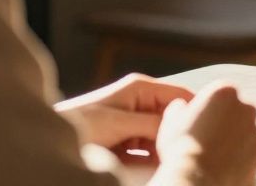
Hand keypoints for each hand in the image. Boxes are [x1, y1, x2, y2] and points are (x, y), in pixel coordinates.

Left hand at [54, 73, 194, 163]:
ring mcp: (134, 122)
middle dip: (179, 133)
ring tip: (169, 159)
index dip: (196, 111)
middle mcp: (140, 101)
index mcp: (140, 88)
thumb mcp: (119, 122)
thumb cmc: (81, 125)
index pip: (182, 94)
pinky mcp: (128, 141)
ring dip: (165, 148)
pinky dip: (153, 159)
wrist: (50, 143)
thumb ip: (152, 122)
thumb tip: (182, 125)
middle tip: (183, 150)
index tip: (205, 130)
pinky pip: (150, 150)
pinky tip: (154, 167)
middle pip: (174, 117)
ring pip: (164, 136)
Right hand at [154, 82, 255, 185]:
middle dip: (224, 122)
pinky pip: (251, 151)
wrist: (197, 179)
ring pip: (245, 132)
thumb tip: (181, 106)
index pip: (218, 94)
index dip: (207, 109)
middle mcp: (245, 107)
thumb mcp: (171, 120)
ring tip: (213, 154)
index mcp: (224, 91)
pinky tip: (224, 164)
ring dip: (233, 140)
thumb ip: (180, 106)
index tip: (199, 122)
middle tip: (206, 138)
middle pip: (235, 111)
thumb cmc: (182, 149)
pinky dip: (241, 156)